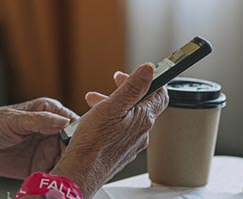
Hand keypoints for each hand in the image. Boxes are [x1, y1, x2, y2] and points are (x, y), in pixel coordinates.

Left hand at [0, 97, 78, 178]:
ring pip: (66, 163)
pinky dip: (54, 183)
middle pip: (74, 147)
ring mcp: (47, 150)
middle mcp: (52, 131)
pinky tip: (53, 188)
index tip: (81, 150)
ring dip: (66, 173)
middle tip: (73, 171)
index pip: (74, 124)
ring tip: (64, 183)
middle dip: (75, 160)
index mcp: (50, 112)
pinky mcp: (40, 167)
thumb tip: (63, 121)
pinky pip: (53, 177)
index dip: (81, 137)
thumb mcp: (13, 120)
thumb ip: (38, 121)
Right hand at [51, 63, 168, 197]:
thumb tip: (149, 69)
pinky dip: (111, 120)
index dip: (150, 80)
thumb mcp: (112, 106)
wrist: (81, 172)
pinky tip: (94, 121)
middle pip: (142, 104)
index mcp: (144, 119)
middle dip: (126, 90)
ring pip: (129, 118)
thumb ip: (133, 87)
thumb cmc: (93, 142)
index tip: (135, 74)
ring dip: (115, 104)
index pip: (161, 94)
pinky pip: (121, 131)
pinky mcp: (121, 153)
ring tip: (94, 101)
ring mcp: (132, 144)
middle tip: (113, 83)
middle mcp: (142, 133)